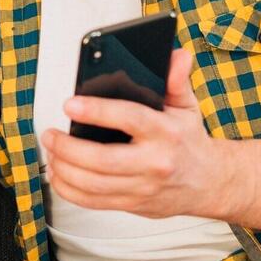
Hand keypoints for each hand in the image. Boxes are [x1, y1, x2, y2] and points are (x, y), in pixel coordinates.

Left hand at [39, 49, 230, 219]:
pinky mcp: (133, 204)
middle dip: (68, 148)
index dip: (97, 111)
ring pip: (94, 185)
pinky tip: (58, 176)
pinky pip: (94, 203)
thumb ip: (176, 81)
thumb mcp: (186, 107)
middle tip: (50, 135)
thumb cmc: (190, 142)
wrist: (210, 183)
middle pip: (103, 160)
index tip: (70, 104)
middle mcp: (154, 162)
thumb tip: (177, 55)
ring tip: (51, 153)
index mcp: (166, 133)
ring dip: (64, 169)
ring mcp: (143, 187)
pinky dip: (70, 190)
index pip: (129, 119)